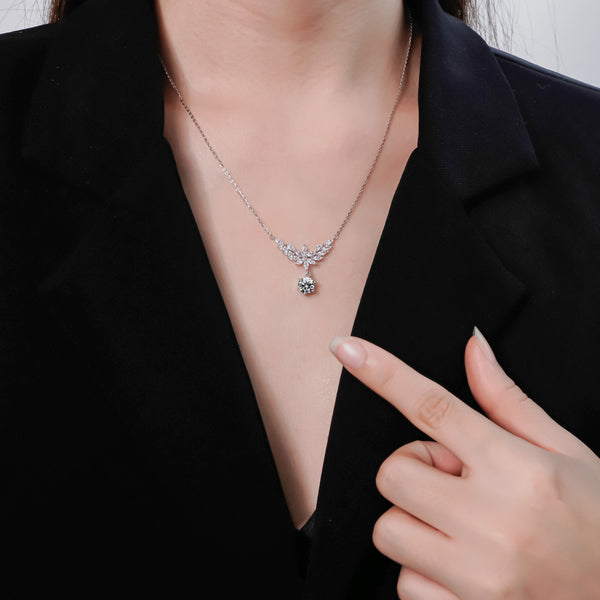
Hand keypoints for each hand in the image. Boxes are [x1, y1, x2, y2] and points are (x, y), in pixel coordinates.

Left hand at [329, 329, 599, 599]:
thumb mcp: (565, 452)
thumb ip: (507, 400)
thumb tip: (472, 346)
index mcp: (517, 467)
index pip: (432, 405)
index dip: (382, 372)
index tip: (345, 348)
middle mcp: (493, 519)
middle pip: (393, 472)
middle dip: (412, 470)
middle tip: (455, 480)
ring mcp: (479, 575)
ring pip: (389, 529)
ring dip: (414, 521)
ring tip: (461, 527)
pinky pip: (405, 583)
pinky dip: (424, 571)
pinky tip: (464, 567)